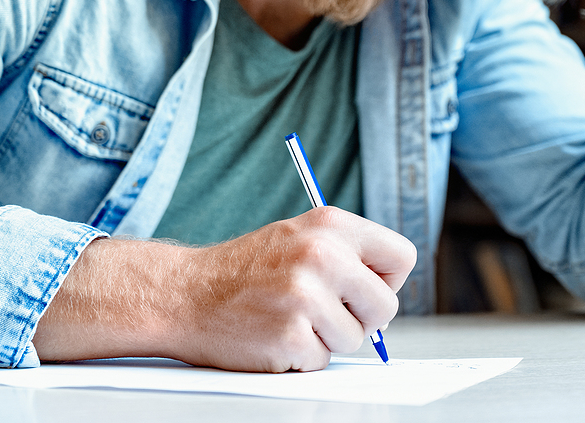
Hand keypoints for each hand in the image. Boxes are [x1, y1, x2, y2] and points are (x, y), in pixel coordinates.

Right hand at [33, 207, 416, 372]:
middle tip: (324, 312)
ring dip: (326, 339)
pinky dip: (300, 357)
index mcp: (330, 224)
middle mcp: (323, 254)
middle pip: (386, 306)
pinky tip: (273, 335)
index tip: (361, 289)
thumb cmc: (242, 270)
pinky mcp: (291, 335)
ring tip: (289, 318)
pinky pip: (321, 360)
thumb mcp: (297, 237)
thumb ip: (345, 255)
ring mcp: (306, 295)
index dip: (385, 280)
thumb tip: (386, 291)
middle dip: (360, 318)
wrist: (183, 293)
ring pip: (354, 339)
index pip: (401, 256)